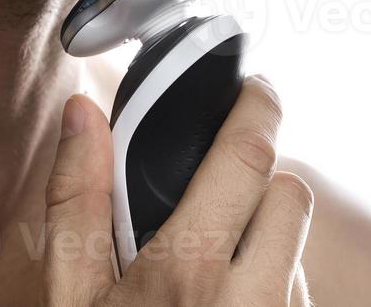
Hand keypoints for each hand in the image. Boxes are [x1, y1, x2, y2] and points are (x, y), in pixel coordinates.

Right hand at [41, 75, 314, 305]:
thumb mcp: (71, 290)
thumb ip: (76, 199)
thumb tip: (82, 110)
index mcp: (189, 266)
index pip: (247, 159)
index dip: (257, 110)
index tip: (254, 86)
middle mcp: (254, 296)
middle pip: (290, 194)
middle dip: (261, 175)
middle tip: (217, 185)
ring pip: (298, 242)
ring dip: (267, 232)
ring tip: (213, 255)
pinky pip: (299, 288)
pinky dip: (272, 278)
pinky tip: (226, 297)